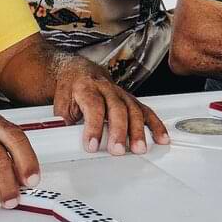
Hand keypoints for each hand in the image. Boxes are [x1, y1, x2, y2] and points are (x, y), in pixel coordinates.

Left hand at [52, 58, 168, 155]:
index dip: (94, 127)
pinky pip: (146, 111)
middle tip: (117, 150)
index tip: (92, 146)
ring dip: (138, 131)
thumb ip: (64, 123)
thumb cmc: (70, 90)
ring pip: (133, 110)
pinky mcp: (131, 100)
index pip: (93, 107)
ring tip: (139, 149)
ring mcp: (121, 94)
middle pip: (116, 109)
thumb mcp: (61, 104)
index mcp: (86, 88)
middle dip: (118, 131)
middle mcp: (106, 89)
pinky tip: (161, 138)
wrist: (78, 72)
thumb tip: (61, 142)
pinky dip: (155, 125)